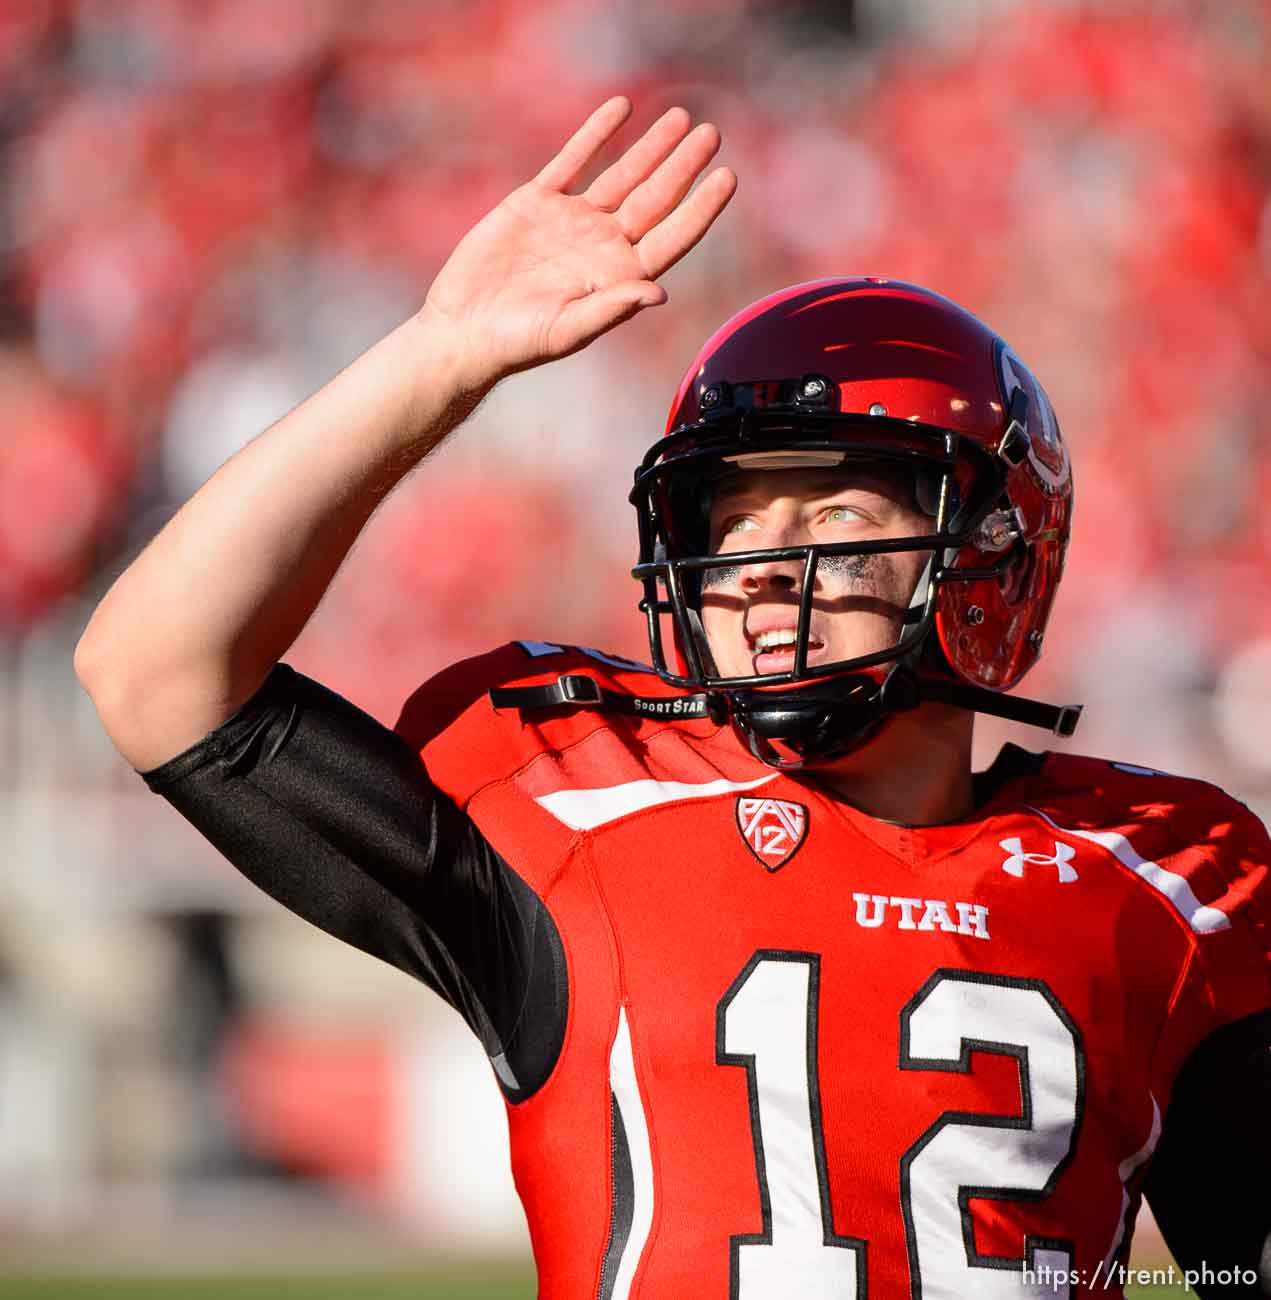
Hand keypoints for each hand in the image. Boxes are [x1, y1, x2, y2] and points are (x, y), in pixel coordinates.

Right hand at [419, 97, 735, 391]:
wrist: (463, 329)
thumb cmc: (518, 342)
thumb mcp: (568, 329)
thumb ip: (612, 309)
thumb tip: (659, 293)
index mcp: (619, 277)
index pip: (673, 237)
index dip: (701, 208)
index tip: (728, 177)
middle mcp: (603, 246)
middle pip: (655, 199)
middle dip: (684, 166)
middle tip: (712, 134)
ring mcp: (572, 221)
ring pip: (622, 175)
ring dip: (651, 147)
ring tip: (681, 118)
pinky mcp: (538, 203)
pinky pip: (574, 159)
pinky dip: (596, 133)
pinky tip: (621, 109)